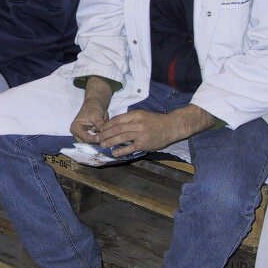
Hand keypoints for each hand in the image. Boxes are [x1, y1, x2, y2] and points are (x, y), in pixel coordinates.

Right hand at [70, 76, 112, 142]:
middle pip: (88, 143)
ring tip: (108, 137)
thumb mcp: (96, 116)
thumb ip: (100, 125)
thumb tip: (104, 134)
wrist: (95, 102)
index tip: (104, 138)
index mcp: (75, 128)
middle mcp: (77, 134)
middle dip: (97, 141)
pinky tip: (107, 136)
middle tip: (107, 140)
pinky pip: (95, 140)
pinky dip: (101, 138)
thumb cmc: (93, 107)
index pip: (85, 138)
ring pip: (92, 142)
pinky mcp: (89, 135)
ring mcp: (83, 135)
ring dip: (100, 140)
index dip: (95, 139)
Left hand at [97, 104, 215, 155]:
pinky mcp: (144, 143)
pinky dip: (121, 150)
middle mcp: (137, 123)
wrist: (172, 126)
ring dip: (110, 142)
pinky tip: (114, 153)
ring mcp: (141, 134)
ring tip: (102, 145)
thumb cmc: (156, 121)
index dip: (106, 125)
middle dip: (104, 134)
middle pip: (116, 129)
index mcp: (135, 115)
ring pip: (121, 137)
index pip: (117, 120)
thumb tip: (115, 124)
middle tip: (96, 139)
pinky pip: (130, 147)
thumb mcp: (142, 115)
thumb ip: (130, 119)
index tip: (99, 130)